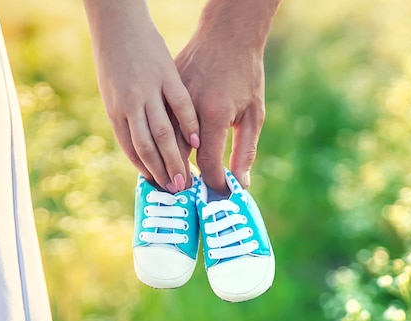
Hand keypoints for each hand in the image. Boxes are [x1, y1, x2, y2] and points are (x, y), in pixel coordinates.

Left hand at [84, 0, 198, 191]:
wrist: (118, 24)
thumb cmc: (114, 59)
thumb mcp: (113, 92)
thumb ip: (127, 118)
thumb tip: (139, 142)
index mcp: (115, 112)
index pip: (131, 150)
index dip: (146, 171)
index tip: (159, 187)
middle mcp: (129, 105)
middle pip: (148, 147)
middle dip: (163, 173)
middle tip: (177, 191)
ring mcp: (148, 91)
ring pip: (164, 132)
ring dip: (176, 158)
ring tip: (188, 177)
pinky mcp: (166, 76)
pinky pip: (180, 106)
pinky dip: (189, 125)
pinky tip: (197, 141)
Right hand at [174, 0, 280, 192]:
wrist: (228, 34)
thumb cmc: (245, 73)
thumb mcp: (253, 113)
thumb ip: (245, 149)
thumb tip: (241, 182)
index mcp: (213, 113)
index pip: (208, 160)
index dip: (212, 182)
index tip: (216, 195)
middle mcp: (189, 107)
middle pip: (179, 153)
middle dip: (181, 178)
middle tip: (184, 196)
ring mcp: (172, 96)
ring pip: (162, 138)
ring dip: (164, 161)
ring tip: (167, 182)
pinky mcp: (164, 90)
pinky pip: (157, 120)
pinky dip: (158, 139)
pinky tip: (160, 152)